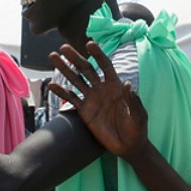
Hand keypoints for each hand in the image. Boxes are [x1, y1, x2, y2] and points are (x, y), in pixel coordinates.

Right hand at [47, 42, 148, 158]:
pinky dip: (61, 91)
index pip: (106, 65)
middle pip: (87, 69)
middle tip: (63, 47)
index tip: (89, 44)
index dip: (98, 55)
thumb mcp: (139, 115)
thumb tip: (128, 84)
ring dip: (65, 69)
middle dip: (75, 58)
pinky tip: (51, 84)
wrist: (128, 146)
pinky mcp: (84, 111)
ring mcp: (92, 99)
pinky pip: (71, 98)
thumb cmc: (137, 129)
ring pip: (76, 80)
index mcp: (116, 85)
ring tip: (53, 57)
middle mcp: (102, 88)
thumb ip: (133, 101)